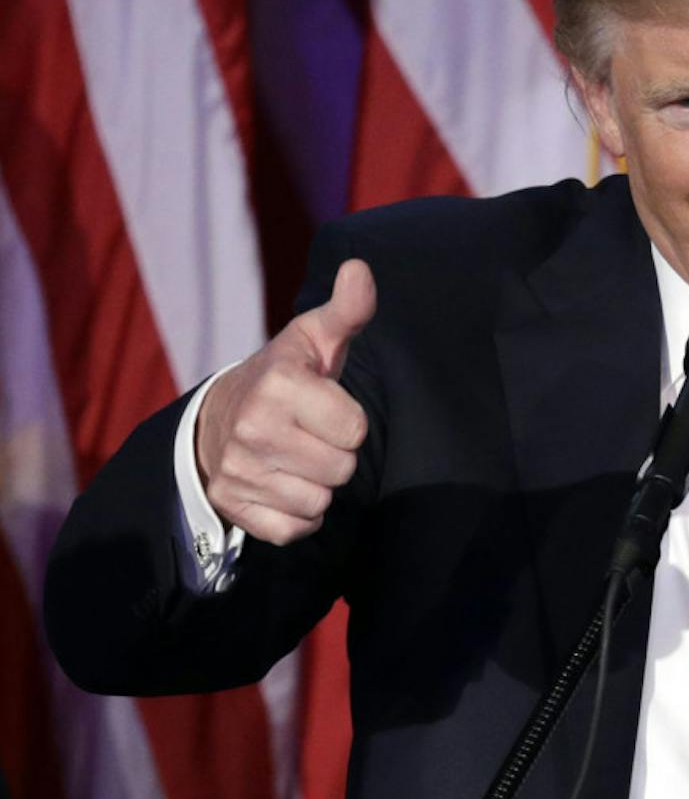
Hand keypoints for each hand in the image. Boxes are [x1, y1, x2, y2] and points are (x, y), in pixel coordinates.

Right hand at [196, 258, 375, 544]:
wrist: (217, 415)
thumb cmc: (286, 375)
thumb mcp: (314, 337)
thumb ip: (347, 310)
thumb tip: (361, 269)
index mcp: (278, 385)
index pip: (354, 430)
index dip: (349, 420)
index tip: (326, 406)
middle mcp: (251, 429)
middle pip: (341, 469)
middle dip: (336, 454)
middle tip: (313, 434)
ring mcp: (237, 471)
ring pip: (319, 502)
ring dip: (318, 484)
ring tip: (297, 456)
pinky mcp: (232, 504)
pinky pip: (292, 529)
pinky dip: (297, 514)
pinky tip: (284, 484)